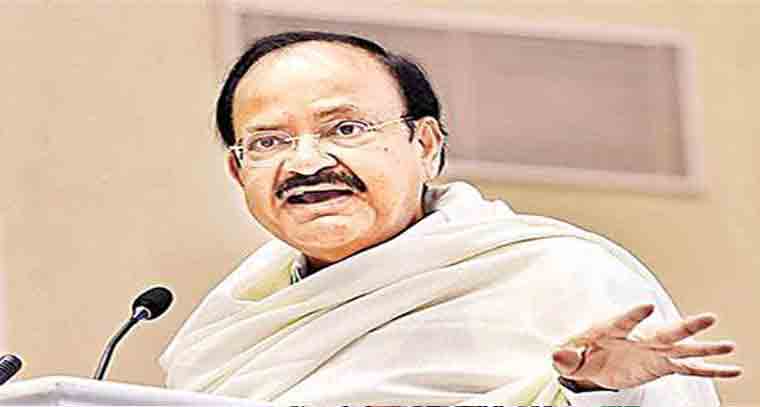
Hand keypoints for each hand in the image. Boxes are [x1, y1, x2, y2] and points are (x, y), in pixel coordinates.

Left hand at [552, 304, 741, 390]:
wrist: (592, 361)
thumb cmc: (581, 355)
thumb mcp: (569, 359)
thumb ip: (566, 356)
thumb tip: (560, 354)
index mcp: (614, 331)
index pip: (625, 321)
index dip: (635, 314)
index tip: (648, 306)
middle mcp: (640, 338)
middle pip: (665, 331)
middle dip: (686, 326)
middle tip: (708, 317)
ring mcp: (655, 351)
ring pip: (683, 347)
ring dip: (705, 346)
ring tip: (729, 346)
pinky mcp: (663, 365)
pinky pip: (689, 368)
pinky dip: (710, 370)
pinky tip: (732, 370)